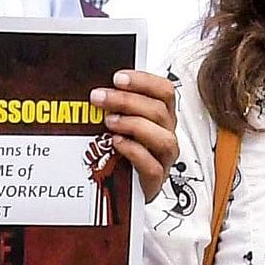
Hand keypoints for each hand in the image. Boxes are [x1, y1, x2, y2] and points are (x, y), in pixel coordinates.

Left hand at [93, 70, 179, 195]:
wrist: (121, 186)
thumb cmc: (121, 151)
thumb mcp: (120, 122)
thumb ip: (116, 105)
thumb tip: (98, 88)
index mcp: (162, 116)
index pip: (164, 91)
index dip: (143, 81)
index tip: (118, 78)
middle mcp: (166, 134)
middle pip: (159, 111)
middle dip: (127, 100)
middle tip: (100, 97)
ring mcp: (163, 157)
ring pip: (163, 137)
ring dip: (133, 125)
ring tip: (109, 122)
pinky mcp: (155, 178)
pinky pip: (152, 165)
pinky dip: (133, 151)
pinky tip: (116, 143)